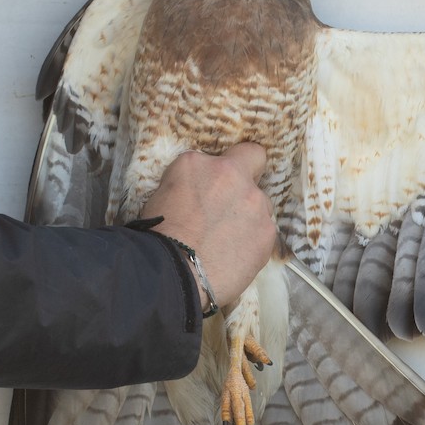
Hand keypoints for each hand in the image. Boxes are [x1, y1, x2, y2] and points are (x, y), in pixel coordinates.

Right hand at [142, 144, 276, 307]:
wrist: (172, 273)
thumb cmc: (157, 237)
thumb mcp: (164, 193)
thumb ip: (194, 183)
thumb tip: (205, 191)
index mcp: (200, 163)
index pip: (243, 151)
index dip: (242, 164)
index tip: (235, 177)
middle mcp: (234, 177)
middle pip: (253, 178)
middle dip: (243, 192)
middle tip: (225, 215)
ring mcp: (256, 205)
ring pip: (260, 208)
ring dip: (249, 218)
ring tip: (227, 242)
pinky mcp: (267, 234)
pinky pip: (264, 233)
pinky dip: (253, 242)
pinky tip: (233, 256)